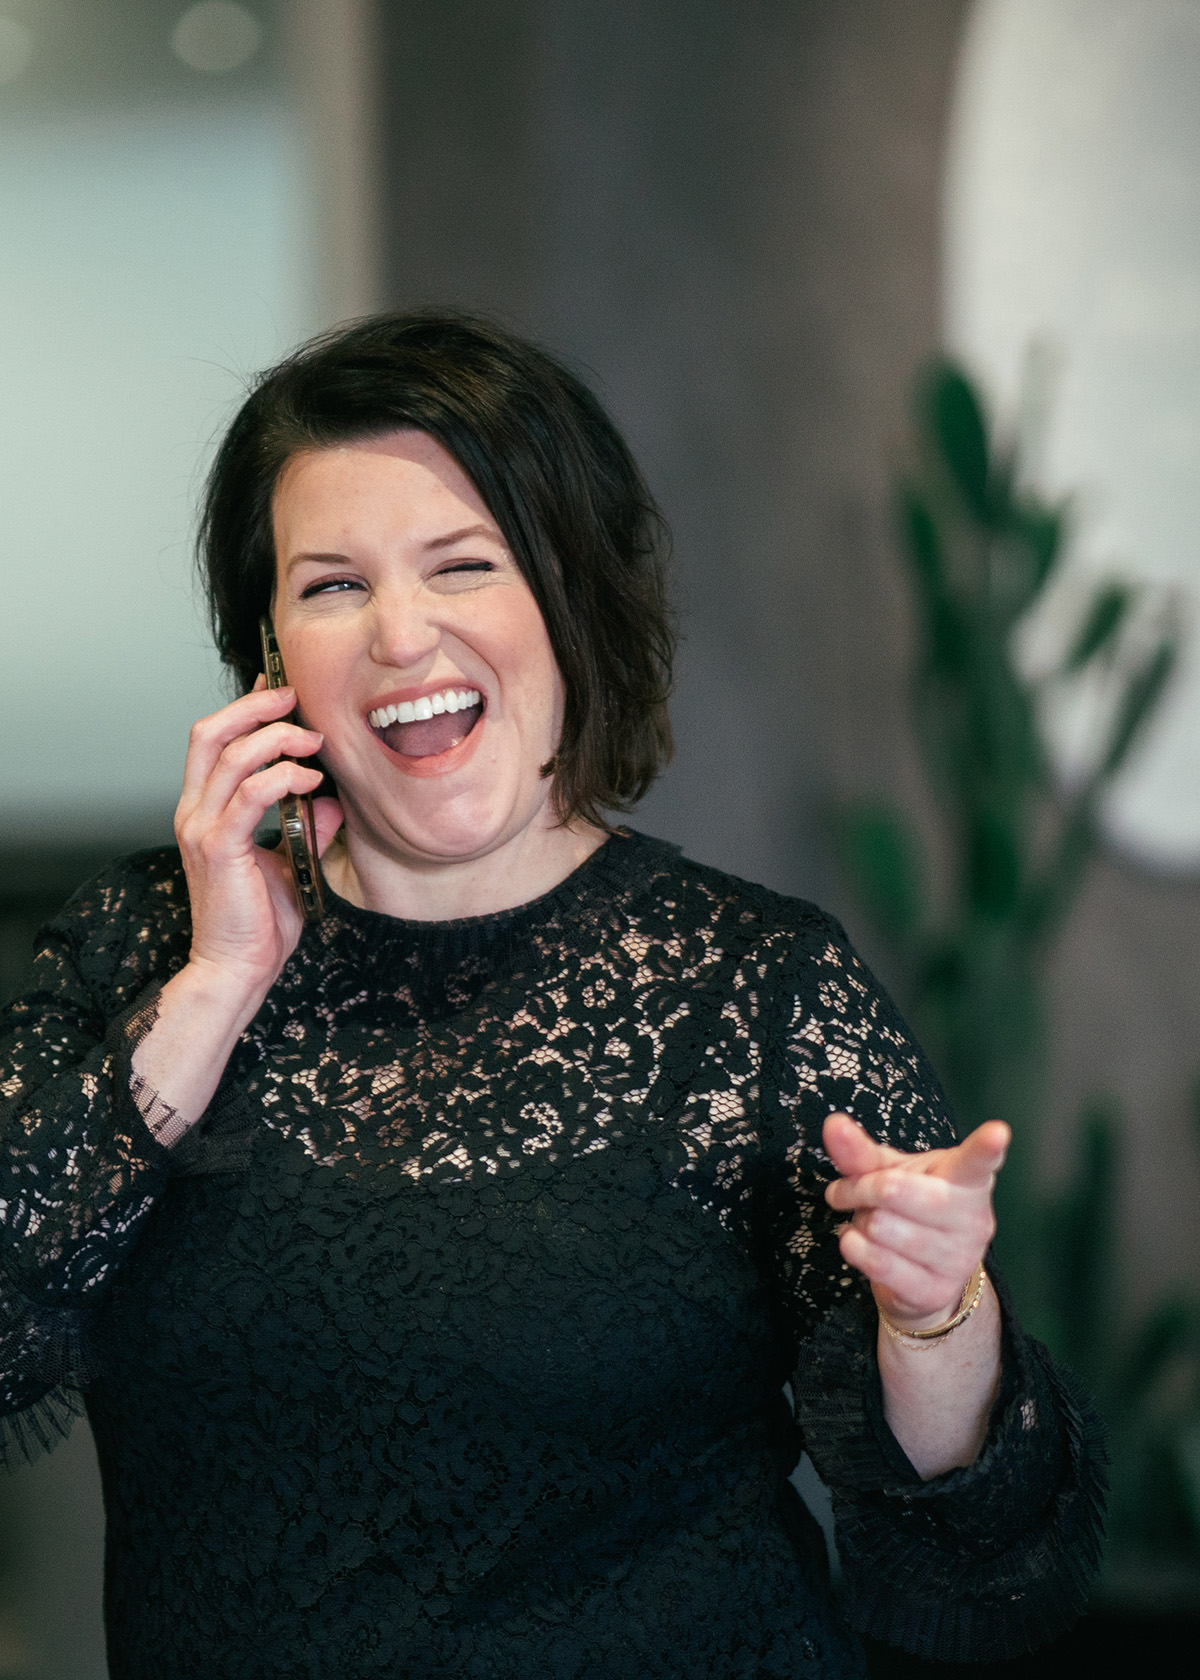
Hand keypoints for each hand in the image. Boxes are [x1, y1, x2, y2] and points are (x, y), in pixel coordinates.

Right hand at [174, 683, 342, 1005]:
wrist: (237, 969)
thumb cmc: (258, 923)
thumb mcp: (290, 862)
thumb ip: (307, 827)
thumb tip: (332, 800)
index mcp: (204, 811)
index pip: (212, 742)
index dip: (243, 709)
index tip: (280, 692)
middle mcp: (195, 813)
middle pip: (210, 734)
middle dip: (253, 707)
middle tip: (294, 698)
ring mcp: (203, 829)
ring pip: (231, 756)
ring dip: (277, 739)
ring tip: (314, 742)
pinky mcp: (221, 848)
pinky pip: (251, 794)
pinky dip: (284, 778)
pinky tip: (311, 782)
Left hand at [822, 1112, 1008, 1332]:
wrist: (921, 1278)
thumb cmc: (908, 1209)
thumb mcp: (888, 1173)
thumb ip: (861, 1151)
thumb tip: (834, 1124)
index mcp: (966, 1179)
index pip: (978, 1162)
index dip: (987, 1147)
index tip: (997, 1132)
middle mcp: (973, 1218)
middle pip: (894, 1190)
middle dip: (858, 1188)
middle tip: (846, 1191)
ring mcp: (959, 1258)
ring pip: (880, 1226)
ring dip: (858, 1221)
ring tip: (868, 1222)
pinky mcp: (936, 1291)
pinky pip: (879, 1263)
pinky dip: (854, 1248)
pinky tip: (856, 1242)